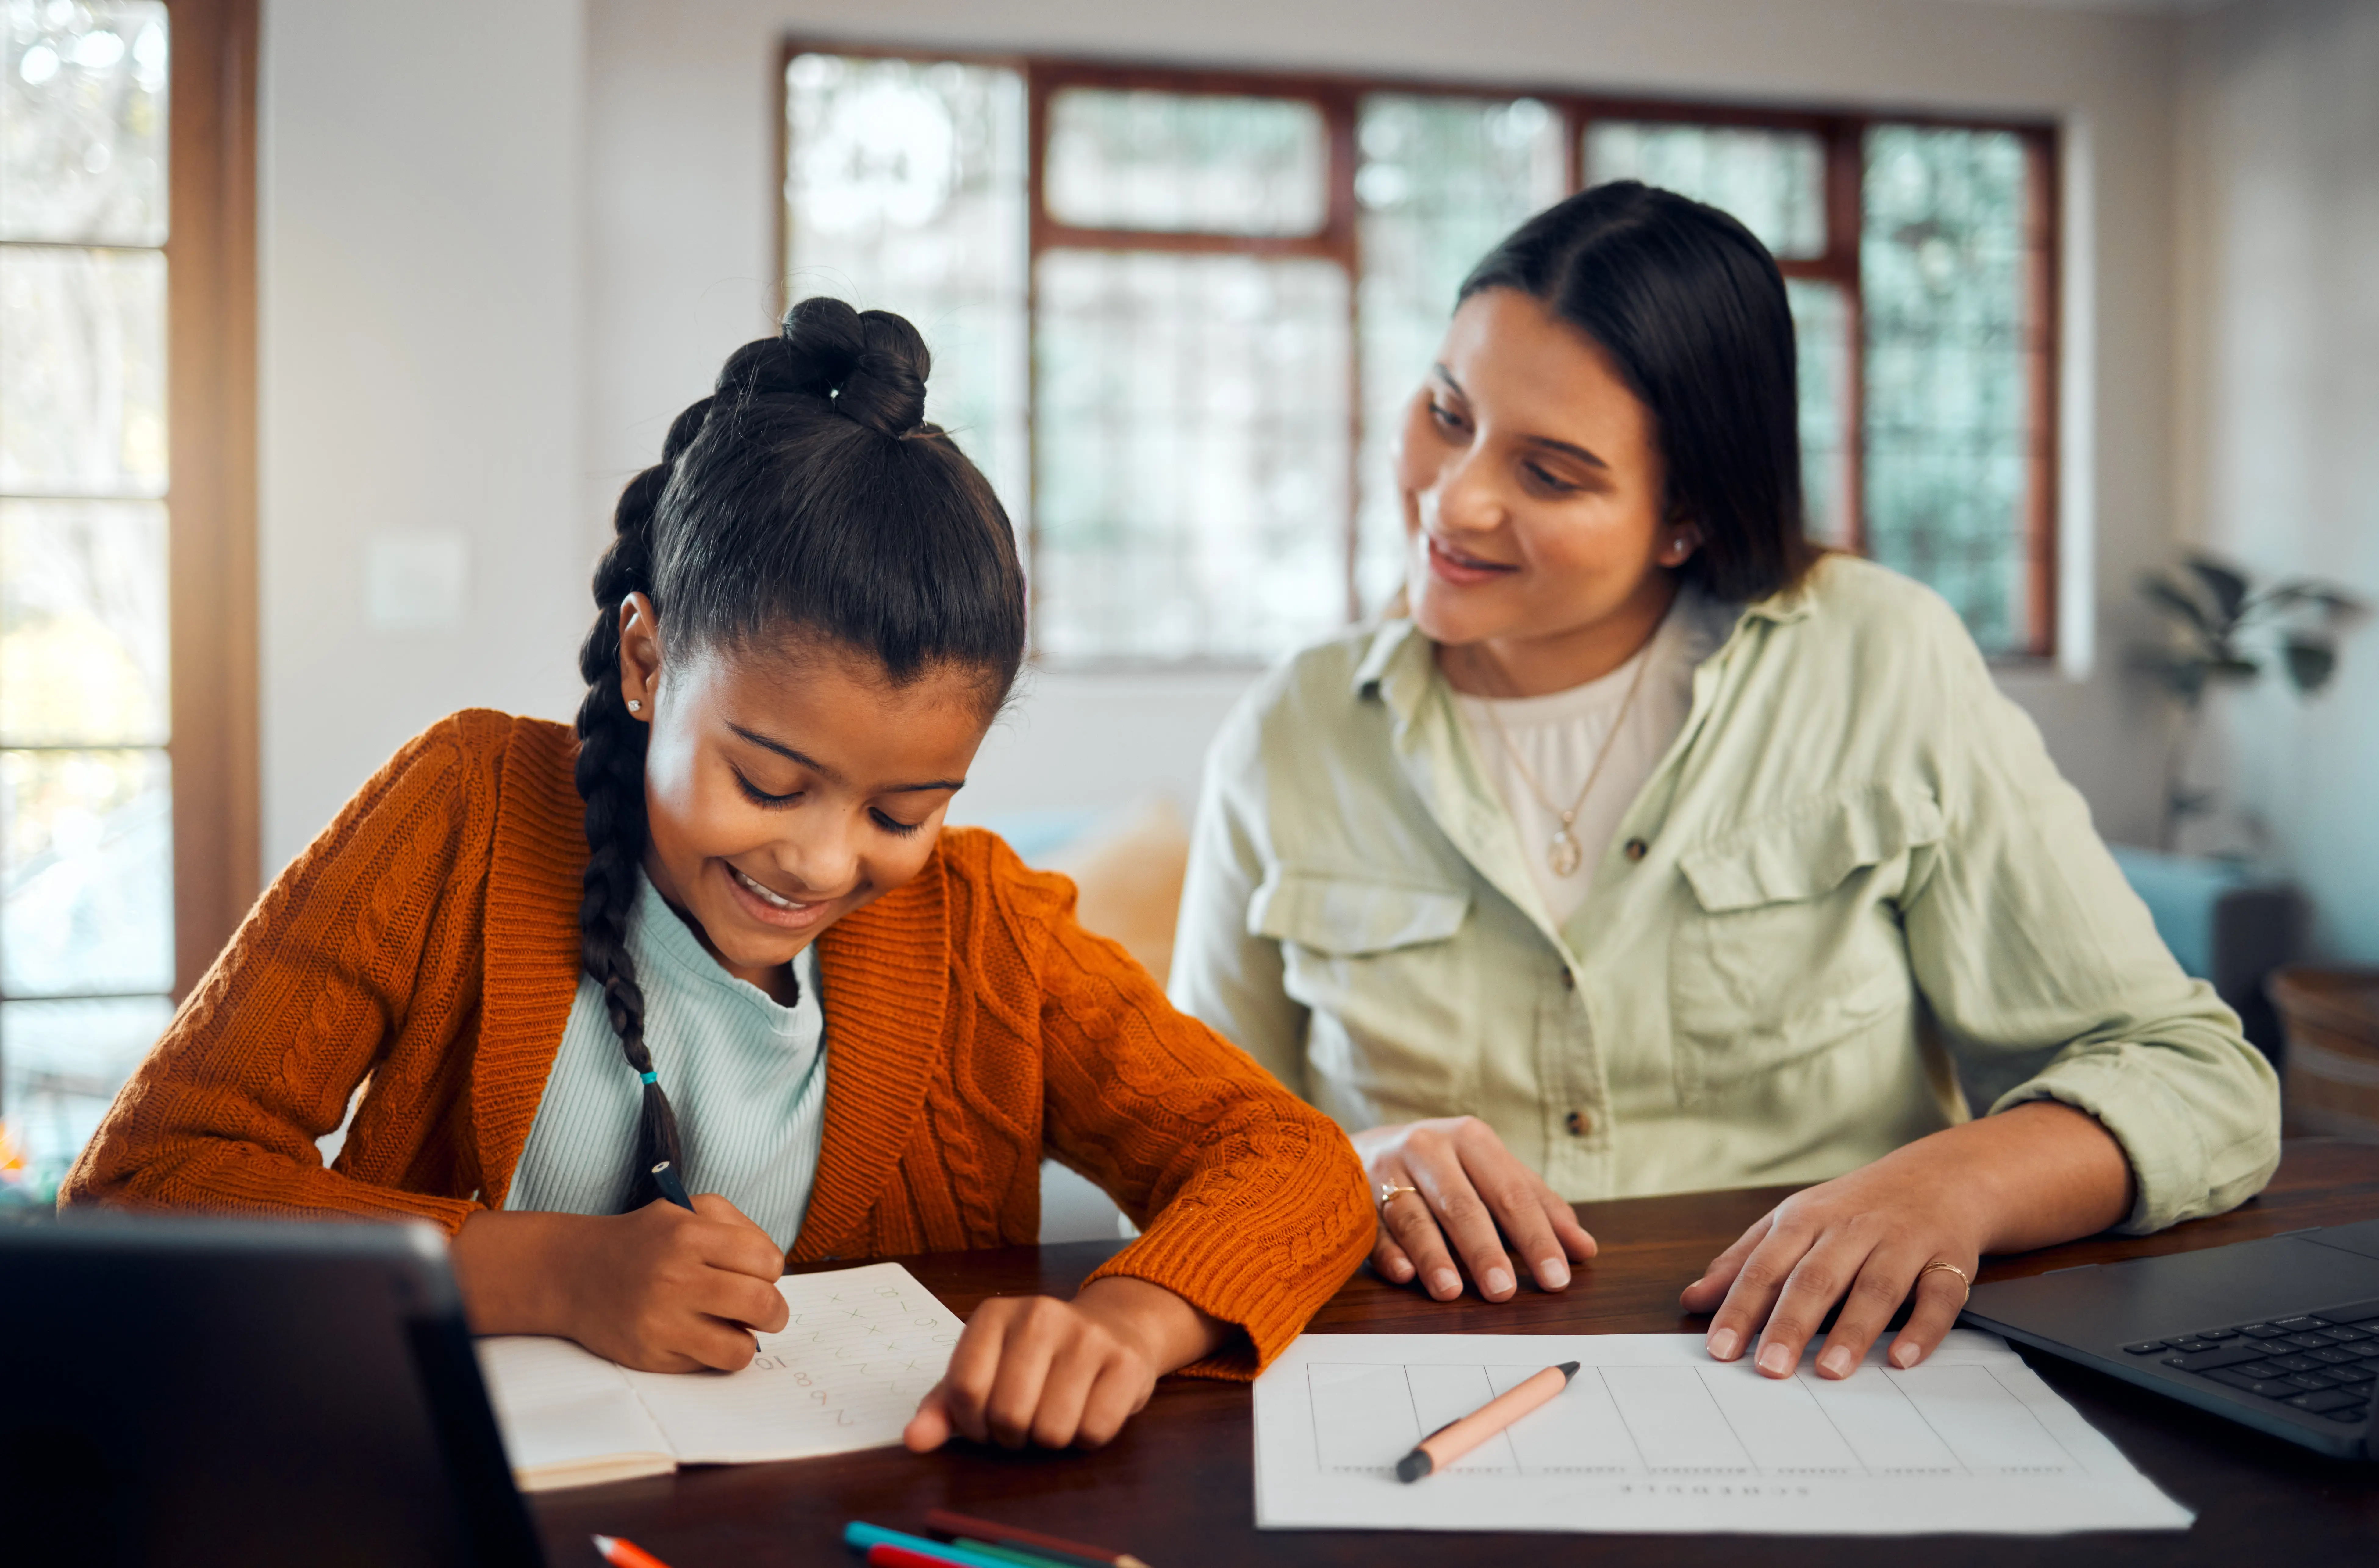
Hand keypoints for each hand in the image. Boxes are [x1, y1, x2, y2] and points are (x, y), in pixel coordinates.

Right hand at [450, 1193, 789, 1371]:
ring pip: (741, 1348)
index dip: (770, 1270)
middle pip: (762, 1305)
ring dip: (750, 1340)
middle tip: (766, 1311)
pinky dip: (716, 1355)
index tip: (759, 1274)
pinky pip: (708, 1365)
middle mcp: (676, 1277)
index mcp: (691, 1234)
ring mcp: (662, 1320)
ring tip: (739, 1328)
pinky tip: (703, 1337)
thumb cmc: (644, 1240)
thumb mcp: (688, 1209)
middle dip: (775, 1311)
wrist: (575, 1272)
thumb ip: (738, 1228)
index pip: (767, 1261)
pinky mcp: (651, 1354)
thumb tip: (773, 1269)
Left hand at [903, 1276, 1224, 1451]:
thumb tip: (914, 1440)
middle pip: (1009, 1414)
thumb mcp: (984, 1374)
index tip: (985, 1422)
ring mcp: (1086, 1335)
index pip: (965, 1390)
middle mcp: (1040, 1314)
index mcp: (993, 1314)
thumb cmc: (1036, 1361)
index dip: (972, 1424)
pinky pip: (1094, 1431)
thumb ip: (944, 1408)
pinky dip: (1086, 1438)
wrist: (1114, 1329)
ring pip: (1052, 1430)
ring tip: (1054, 1415)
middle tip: (1024, 1422)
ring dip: (1049, 1440)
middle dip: (1012, 1436)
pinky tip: (1086, 1411)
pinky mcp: (1125, 1362)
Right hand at [1353, 1116, 1596, 1302]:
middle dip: (1484, 1249)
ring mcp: (1387, 1171)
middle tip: (1504, 1291)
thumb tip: (1584, 1250)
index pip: (1511, 1193)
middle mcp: (1428, 1148)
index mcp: (1470, 1139)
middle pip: (1462, 1204)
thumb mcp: (1494, 1174)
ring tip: (1452, 1291)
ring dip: (1433, 1255)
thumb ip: (1539, 1208)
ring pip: (1414, 1216)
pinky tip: (1403, 1275)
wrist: (1367, 1147)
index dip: (1536, 1236)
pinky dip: (1388, 1252)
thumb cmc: (1447, 1167)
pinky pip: (1373, 1228)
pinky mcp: (1356, 1196)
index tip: (1557, 1277)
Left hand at [1680, 1102, 2131, 1378]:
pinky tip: (1903, 1359)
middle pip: (1817, 1278)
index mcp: (1806, 1219)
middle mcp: (1852, 1229)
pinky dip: (1923, 1328)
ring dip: (1852, 1331)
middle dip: (1790, 1324)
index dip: (1740, 1307)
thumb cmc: (1854, 1208)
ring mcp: (1902, 1243)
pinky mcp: (1948, 1260)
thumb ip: (1743, 1261)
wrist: (1940, 1176)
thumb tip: (1693, 1299)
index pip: (1766, 1267)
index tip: (1719, 1348)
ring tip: (1828, 1371)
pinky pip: (1938, 1296)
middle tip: (1769, 1368)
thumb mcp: (1792, 1222)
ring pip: (1876, 1288)